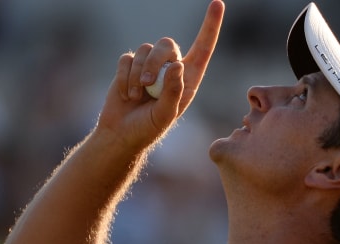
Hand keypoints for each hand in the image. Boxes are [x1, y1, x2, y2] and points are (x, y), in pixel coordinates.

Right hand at [97, 0, 224, 147]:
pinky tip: (126, 95)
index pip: (203, 48)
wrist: (121, 134)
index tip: (218, 3)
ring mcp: (149, 65)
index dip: (210, 26)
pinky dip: (123, 77)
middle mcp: (170, 68)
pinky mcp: (129, 66)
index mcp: (187, 78)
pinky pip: (127, 59)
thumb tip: (177, 64)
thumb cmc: (148, 128)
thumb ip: (173, 91)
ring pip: (145, 50)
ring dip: (137, 74)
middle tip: (147, 84)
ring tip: (135, 96)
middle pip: (168, 45)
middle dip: (155, 62)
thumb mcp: (164, 115)